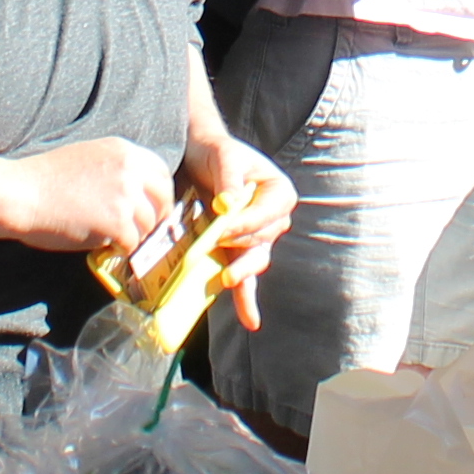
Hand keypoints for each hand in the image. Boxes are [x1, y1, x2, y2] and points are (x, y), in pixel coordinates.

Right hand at [8, 136, 182, 258]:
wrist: (21, 193)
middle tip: (144, 231)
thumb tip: (137, 193)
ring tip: (115, 239)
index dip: (160, 194)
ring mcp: (126, 195)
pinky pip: (133, 243)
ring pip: (149, 224)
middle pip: (163, 198)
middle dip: (157, 217)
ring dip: (135, 236)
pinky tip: (106, 247)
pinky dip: (122, 249)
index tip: (154, 207)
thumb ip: (117, 169)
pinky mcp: (118, 222)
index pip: (162, 172)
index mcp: (124, 150)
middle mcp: (131, 169)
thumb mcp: (88, 157)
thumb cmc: (44, 179)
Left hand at [184, 139, 293, 330]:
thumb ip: (230, 178)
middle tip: (215, 243)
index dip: (245, 224)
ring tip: (228, 279)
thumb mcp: (224, 156)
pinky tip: (250, 321)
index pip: (266, 216)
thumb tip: (230, 203)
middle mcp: (271, 220)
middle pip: (261, 242)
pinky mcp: (236, 253)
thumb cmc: (215, 152)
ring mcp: (254, 240)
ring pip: (254, 261)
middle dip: (239, 246)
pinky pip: (245, 279)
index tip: (222, 226)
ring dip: (242, 273)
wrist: (195, 157)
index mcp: (278, 194)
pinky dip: (247, 301)